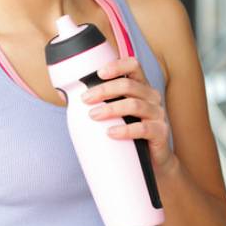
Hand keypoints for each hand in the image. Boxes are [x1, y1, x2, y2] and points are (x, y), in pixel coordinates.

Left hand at [83, 57, 176, 172]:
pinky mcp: (160, 132)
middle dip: (104, 90)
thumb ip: (101, 103)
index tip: (99, 73)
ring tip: (93, 115)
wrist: (152, 160)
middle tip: (85, 99)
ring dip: (111, 109)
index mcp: (142, 87)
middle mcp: (152, 97)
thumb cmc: (130, 134)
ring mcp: (158, 114)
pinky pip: (143, 128)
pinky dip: (125, 130)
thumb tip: (65, 96)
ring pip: (135, 105)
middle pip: (129, 85)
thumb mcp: (118, 114)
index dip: (117, 66)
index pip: (133, 65)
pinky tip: (111, 132)